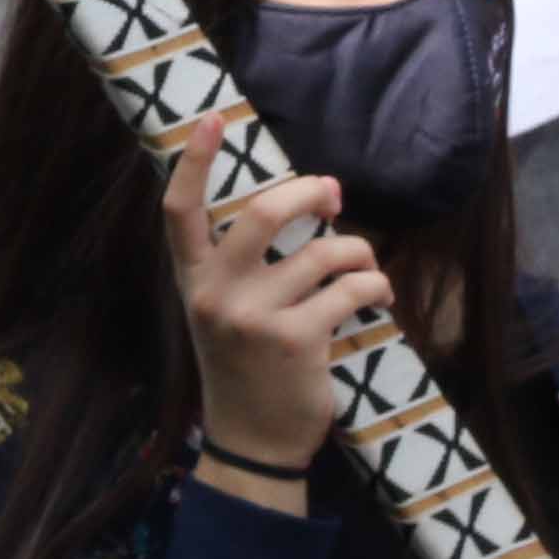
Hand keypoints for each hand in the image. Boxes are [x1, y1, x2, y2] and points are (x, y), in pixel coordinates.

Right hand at [164, 112, 385, 486]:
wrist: (253, 440)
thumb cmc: (244, 365)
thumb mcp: (222, 309)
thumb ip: (241, 262)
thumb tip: (306, 203)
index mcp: (193, 278)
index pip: (180, 209)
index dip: (195, 160)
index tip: (214, 118)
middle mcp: (215, 292)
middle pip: (263, 212)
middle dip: (309, 193)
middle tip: (332, 194)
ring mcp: (254, 317)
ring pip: (325, 253)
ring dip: (359, 252)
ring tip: (366, 267)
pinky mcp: (297, 341)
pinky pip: (350, 290)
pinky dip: (375, 286)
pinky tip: (378, 295)